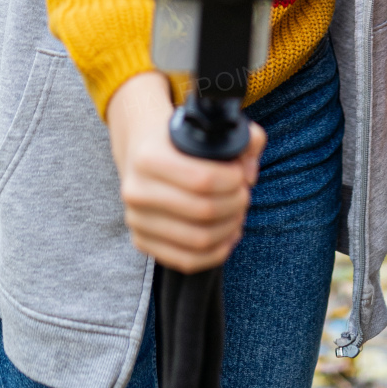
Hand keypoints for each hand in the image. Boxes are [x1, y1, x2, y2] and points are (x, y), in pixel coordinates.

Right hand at [106, 74, 264, 272]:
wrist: (141, 154)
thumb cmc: (179, 140)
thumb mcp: (207, 127)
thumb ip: (242, 138)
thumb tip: (249, 172)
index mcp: (148, 157)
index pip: (202, 179)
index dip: (232, 180)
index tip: (241, 175)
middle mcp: (136, 191)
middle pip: (203, 211)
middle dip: (235, 204)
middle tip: (244, 195)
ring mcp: (137, 220)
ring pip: (198, 240)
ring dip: (228, 229)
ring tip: (238, 213)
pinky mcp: (142, 242)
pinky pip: (187, 260)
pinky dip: (216, 252)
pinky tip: (228, 235)